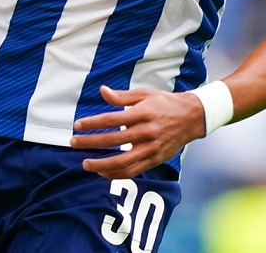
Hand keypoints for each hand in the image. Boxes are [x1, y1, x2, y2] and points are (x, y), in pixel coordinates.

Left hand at [71, 85, 205, 178]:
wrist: (192, 117)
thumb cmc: (164, 103)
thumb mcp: (145, 94)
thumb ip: (122, 96)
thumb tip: (102, 91)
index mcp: (143, 113)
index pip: (113, 119)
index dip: (93, 123)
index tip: (77, 125)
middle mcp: (147, 131)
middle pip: (114, 140)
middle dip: (91, 142)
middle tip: (73, 142)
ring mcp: (151, 148)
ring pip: (123, 161)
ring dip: (101, 164)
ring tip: (85, 164)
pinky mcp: (155, 159)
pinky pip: (133, 171)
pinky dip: (116, 174)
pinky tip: (102, 172)